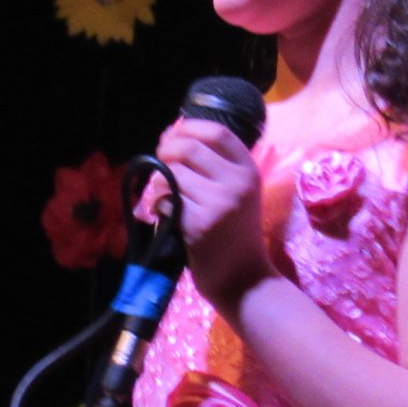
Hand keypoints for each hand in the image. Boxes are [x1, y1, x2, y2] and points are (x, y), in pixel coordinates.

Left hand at [156, 118, 274, 312]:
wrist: (243, 278)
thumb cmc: (234, 234)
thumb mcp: (237, 192)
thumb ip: (215, 166)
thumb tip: (174, 135)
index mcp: (248, 170)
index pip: (217, 132)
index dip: (188, 127)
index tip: (172, 135)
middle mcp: (237, 183)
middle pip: (189, 148)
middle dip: (166, 151)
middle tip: (159, 162)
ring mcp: (219, 204)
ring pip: (173, 174)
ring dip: (159, 182)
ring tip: (165, 195)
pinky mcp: (199, 225)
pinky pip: (165, 200)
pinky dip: (159, 205)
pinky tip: (165, 215)